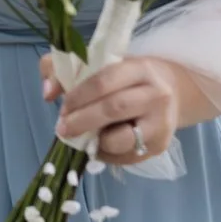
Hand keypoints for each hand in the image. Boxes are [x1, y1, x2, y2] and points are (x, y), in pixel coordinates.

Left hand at [42, 55, 187, 166]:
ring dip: (95, 141)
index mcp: (140, 69)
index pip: (105, 80)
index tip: (63, 106)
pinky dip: (106, 154)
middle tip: (63, 128)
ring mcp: (161, 123)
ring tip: (84, 137)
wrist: (173, 93)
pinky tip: (100, 143)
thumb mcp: (101, 64)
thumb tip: (47, 93)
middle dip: (82, 121)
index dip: (79, 95)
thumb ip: (65, 70)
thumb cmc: (127, 78)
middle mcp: (156, 95)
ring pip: (121, 139)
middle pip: (113, 109)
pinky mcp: (160, 146)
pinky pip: (125, 157)